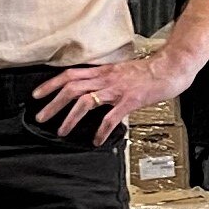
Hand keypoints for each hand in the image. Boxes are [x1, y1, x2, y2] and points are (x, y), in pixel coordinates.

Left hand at [34, 45, 192, 145]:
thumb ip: (106, 80)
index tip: (37, 95)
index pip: (70, 75)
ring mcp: (117, 90)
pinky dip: (101, 130)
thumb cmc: (149, 71)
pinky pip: (111, 117)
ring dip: (70, 118)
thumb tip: (92, 90)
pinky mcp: (129, 101)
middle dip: (53, 103)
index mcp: (103, 71)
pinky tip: (96, 140)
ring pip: (85, 101)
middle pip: (71, 88)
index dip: (50, 84)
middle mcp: (106, 79)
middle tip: (41, 117)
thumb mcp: (121, 71)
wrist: (171, 67)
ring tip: (61, 131)